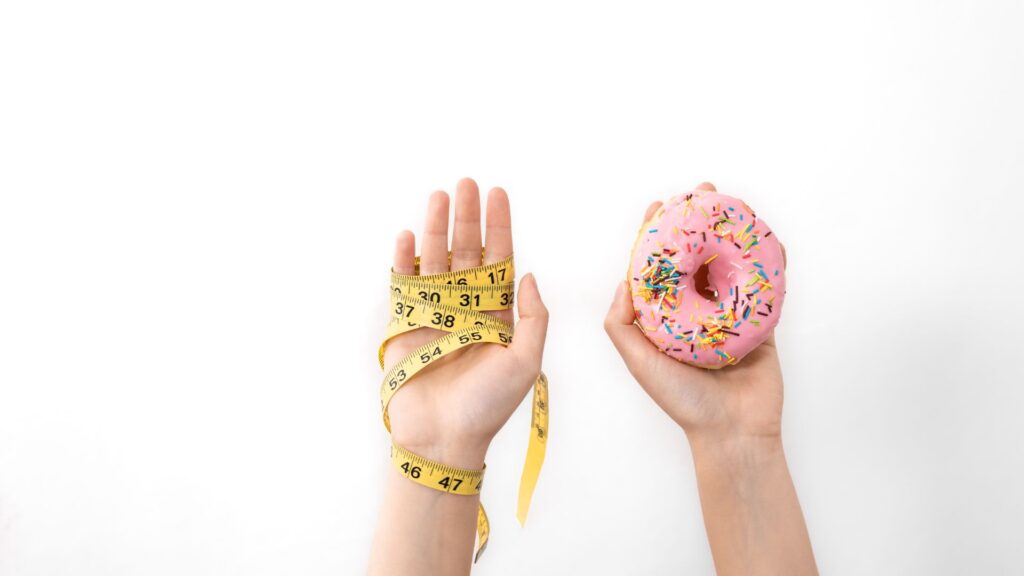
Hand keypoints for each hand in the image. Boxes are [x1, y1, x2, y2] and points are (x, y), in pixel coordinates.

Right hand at [383, 178, 548, 468]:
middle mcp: (467, 309)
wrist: (444, 438)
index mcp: (498, 315)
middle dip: (467, 217)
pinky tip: (408, 235)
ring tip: (438, 196)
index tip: (497, 194)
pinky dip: (404, 261)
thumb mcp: (526, 361)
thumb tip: (528, 275)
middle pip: (466, 252)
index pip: (499, 260)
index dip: (499, 227)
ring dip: (436, 228)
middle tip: (466, 183)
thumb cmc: (489, 405)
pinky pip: (404, 286)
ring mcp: (435, 315)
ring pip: (436, 262)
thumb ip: (533, 317)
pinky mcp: (406, 326)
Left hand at [604, 182, 787, 443]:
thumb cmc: (682, 402)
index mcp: (668, 319)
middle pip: (699, 258)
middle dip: (701, 224)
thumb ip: (622, 324)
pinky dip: (770, 262)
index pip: (661, 268)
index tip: (659, 207)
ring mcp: (732, 317)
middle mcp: (698, 314)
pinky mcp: (762, 325)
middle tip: (702, 193)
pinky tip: (768, 239)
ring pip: (732, 266)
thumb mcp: (639, 362)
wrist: (732, 434)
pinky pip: (767, 288)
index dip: (659, 236)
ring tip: (734, 205)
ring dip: (734, 234)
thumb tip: (622, 281)